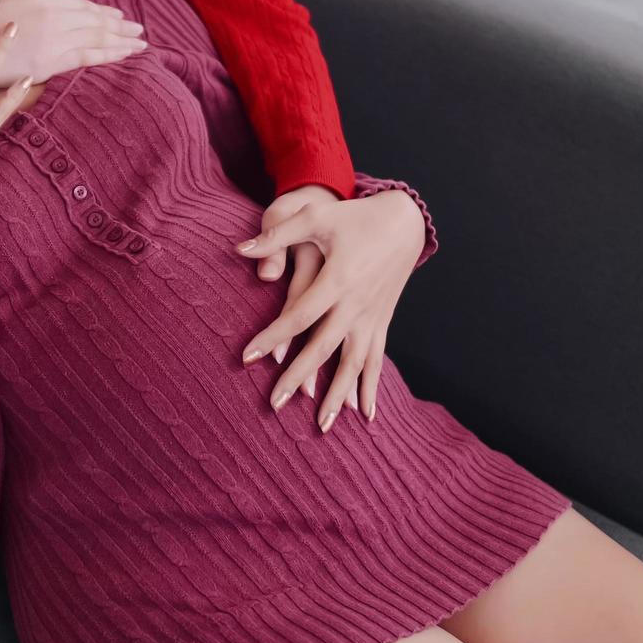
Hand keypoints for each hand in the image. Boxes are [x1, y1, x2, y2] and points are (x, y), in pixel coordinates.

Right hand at [0, 0, 145, 84]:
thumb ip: (30, 3)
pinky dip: (109, 54)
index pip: (80, 4)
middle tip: (138, 29)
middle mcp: (51, 13)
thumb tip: (48, 10)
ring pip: (96, 37)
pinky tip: (125, 54)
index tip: (117, 15)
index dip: (102, 10)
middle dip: (118, 25)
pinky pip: (87, 56)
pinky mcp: (50, 61)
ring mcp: (53, 37)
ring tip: (139, 41)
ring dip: (121, 39)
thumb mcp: (2, 0)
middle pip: (93, 20)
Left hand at [234, 190, 425, 433]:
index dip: (272, 336)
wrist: (404, 221)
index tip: (246, 357)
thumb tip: (238, 249)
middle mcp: (356, 303)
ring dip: (337, 395)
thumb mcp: (316, 216)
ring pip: (353, 362)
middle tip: (274, 405)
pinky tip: (364, 415)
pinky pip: (376, 360)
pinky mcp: (383, 321)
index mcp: (338, 279)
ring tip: (321, 426)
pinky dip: (369, 387)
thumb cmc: (354, 217)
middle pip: (323, 346)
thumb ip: (278, 235)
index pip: (299, 315)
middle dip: (299, 377)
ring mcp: (372, 316)